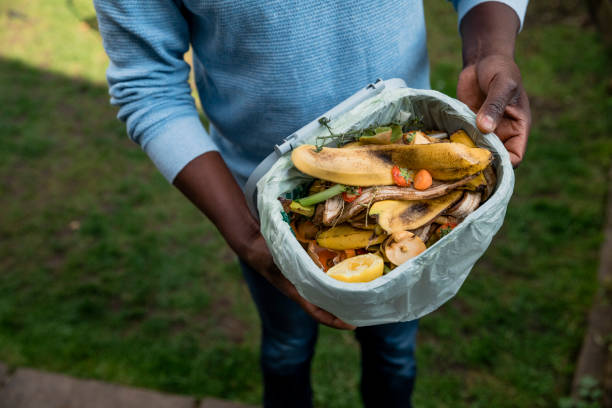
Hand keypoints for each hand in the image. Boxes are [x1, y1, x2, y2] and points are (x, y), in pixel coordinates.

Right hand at [241, 229, 355, 330]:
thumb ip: (290, 263)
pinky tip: (350, 275)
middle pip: (327, 307)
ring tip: (363, 295)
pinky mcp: (308, 272)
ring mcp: (306, 282)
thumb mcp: (278, 259)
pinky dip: (337, 280)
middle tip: (366, 311)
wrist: (255, 245)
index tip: (352, 326)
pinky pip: (325, 280)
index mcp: (296, 292)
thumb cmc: (266, 254)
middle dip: (345, 310)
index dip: (334, 321)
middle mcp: (303, 289)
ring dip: (343, 296)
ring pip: (327, 294)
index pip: (317, 313)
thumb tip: (307, 266)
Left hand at [457, 54, 530, 166]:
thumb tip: (485, 128)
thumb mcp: (502, 85)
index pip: (515, 157)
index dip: (504, 164)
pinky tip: (442, 148)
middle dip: (481, 163)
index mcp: (518, 128)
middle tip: (463, 164)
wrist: (482, 60)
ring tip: (450, 158)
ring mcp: (483, 132)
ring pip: (476, 153)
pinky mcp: (467, 127)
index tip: (486, 162)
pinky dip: (455, 146)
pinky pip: (462, 142)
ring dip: (465, 156)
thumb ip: (494, 106)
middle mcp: (502, 134)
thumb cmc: (500, 69)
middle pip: (494, 159)